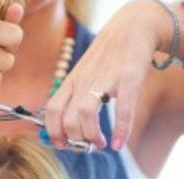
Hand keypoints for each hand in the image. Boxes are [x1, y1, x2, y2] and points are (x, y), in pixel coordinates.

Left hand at [44, 1, 161, 150]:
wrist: (132, 26)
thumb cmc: (105, 59)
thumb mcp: (82, 75)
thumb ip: (74, 98)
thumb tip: (67, 129)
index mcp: (71, 81)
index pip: (52, 109)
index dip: (53, 130)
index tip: (61, 144)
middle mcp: (84, 80)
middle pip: (68, 117)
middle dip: (75, 139)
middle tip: (86, 146)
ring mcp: (105, 78)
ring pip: (86, 113)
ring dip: (91, 136)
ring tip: (100, 144)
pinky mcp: (128, 77)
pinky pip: (123, 108)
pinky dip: (121, 130)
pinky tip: (119, 144)